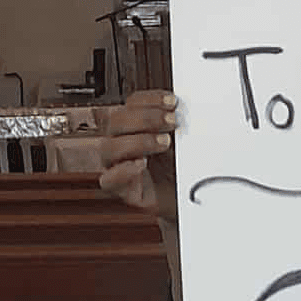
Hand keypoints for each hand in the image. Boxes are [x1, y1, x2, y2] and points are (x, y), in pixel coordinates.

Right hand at [97, 91, 178, 222]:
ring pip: (109, 147)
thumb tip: (191, 109)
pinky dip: (123, 171)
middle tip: (172, 121)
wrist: (191, 201)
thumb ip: (184, 126)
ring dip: (138, 141)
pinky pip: (109, 180)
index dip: (149, 99)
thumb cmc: (185, 170)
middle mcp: (123, 144)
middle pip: (116, 121)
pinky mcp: (123, 190)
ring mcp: (119, 166)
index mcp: (137, 127)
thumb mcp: (187, 143)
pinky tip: (140, 165)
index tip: (172, 101)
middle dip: (146, 117)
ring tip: (164, 143)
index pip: (132, 104)